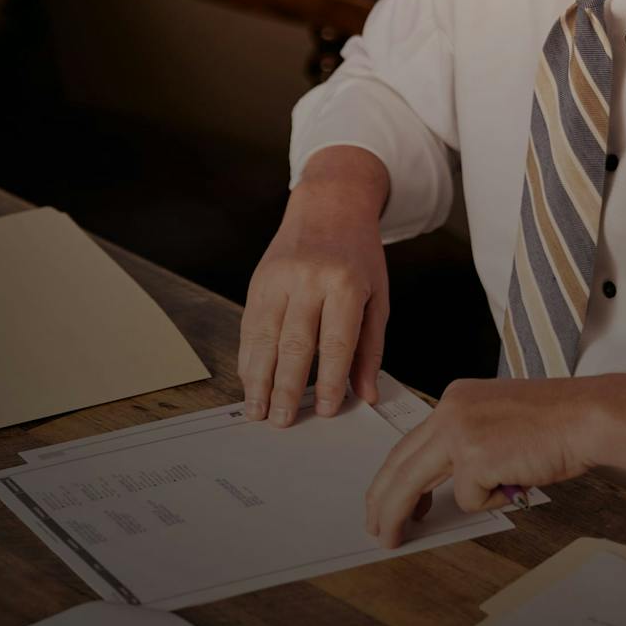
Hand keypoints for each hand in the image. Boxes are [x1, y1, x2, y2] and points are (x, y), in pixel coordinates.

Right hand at [240, 148, 390, 425]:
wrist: (329, 205)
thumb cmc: (359, 256)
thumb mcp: (377, 297)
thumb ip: (370, 348)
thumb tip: (366, 393)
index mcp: (344, 284)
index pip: (335, 343)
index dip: (330, 381)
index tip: (326, 411)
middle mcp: (308, 280)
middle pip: (294, 344)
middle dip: (286, 388)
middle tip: (282, 421)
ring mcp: (278, 279)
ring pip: (264, 337)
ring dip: (258, 378)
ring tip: (258, 409)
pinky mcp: (259, 280)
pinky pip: (250, 325)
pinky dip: (248, 356)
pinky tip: (248, 379)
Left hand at [365, 376, 595, 546]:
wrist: (589, 416)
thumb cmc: (560, 424)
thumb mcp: (501, 424)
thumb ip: (473, 445)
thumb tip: (458, 487)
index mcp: (455, 399)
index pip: (413, 441)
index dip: (396, 474)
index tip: (390, 497)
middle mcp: (449, 410)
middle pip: (400, 461)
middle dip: (382, 498)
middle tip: (374, 525)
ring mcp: (458, 432)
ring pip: (412, 483)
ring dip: (400, 514)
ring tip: (394, 537)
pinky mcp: (474, 457)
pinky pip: (470, 498)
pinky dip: (494, 500)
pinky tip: (517, 483)